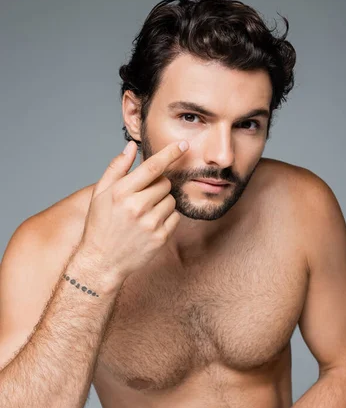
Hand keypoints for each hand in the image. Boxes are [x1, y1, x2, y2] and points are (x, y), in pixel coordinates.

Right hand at [78, 139, 188, 284]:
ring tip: (144, 213)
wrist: (102, 262)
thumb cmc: (100, 225)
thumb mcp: (100, 194)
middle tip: (143, 197)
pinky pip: (175, 217)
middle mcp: (137, 206)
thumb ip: (117, 168)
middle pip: (165, 183)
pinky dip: (167, 218)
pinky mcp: (161, 237)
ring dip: (162, 202)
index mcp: (121, 192)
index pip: (152, 167)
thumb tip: (131, 146)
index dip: (170, 153)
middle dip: (158, 186)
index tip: (182, 145)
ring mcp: (151, 223)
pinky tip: (151, 224)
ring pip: (171, 200)